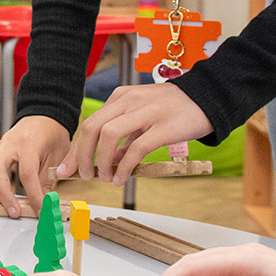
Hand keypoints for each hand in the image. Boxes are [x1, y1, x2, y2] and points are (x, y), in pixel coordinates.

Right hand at [0, 115, 69, 217]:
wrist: (45, 116)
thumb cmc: (52, 135)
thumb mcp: (57, 156)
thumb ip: (47, 180)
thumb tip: (43, 204)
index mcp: (29, 143)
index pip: (27, 172)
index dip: (33, 194)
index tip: (40, 209)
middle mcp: (10, 142)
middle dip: (3, 192)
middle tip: (12, 211)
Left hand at [64, 82, 213, 184]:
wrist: (208, 98)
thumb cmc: (173, 110)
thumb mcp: (143, 118)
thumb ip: (125, 138)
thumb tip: (109, 163)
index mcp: (121, 97)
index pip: (90, 124)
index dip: (76, 149)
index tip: (67, 170)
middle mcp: (129, 101)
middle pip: (93, 128)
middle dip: (83, 156)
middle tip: (85, 176)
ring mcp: (146, 112)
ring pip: (109, 136)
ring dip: (101, 161)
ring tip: (105, 178)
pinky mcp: (163, 127)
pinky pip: (137, 148)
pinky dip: (125, 166)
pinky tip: (123, 178)